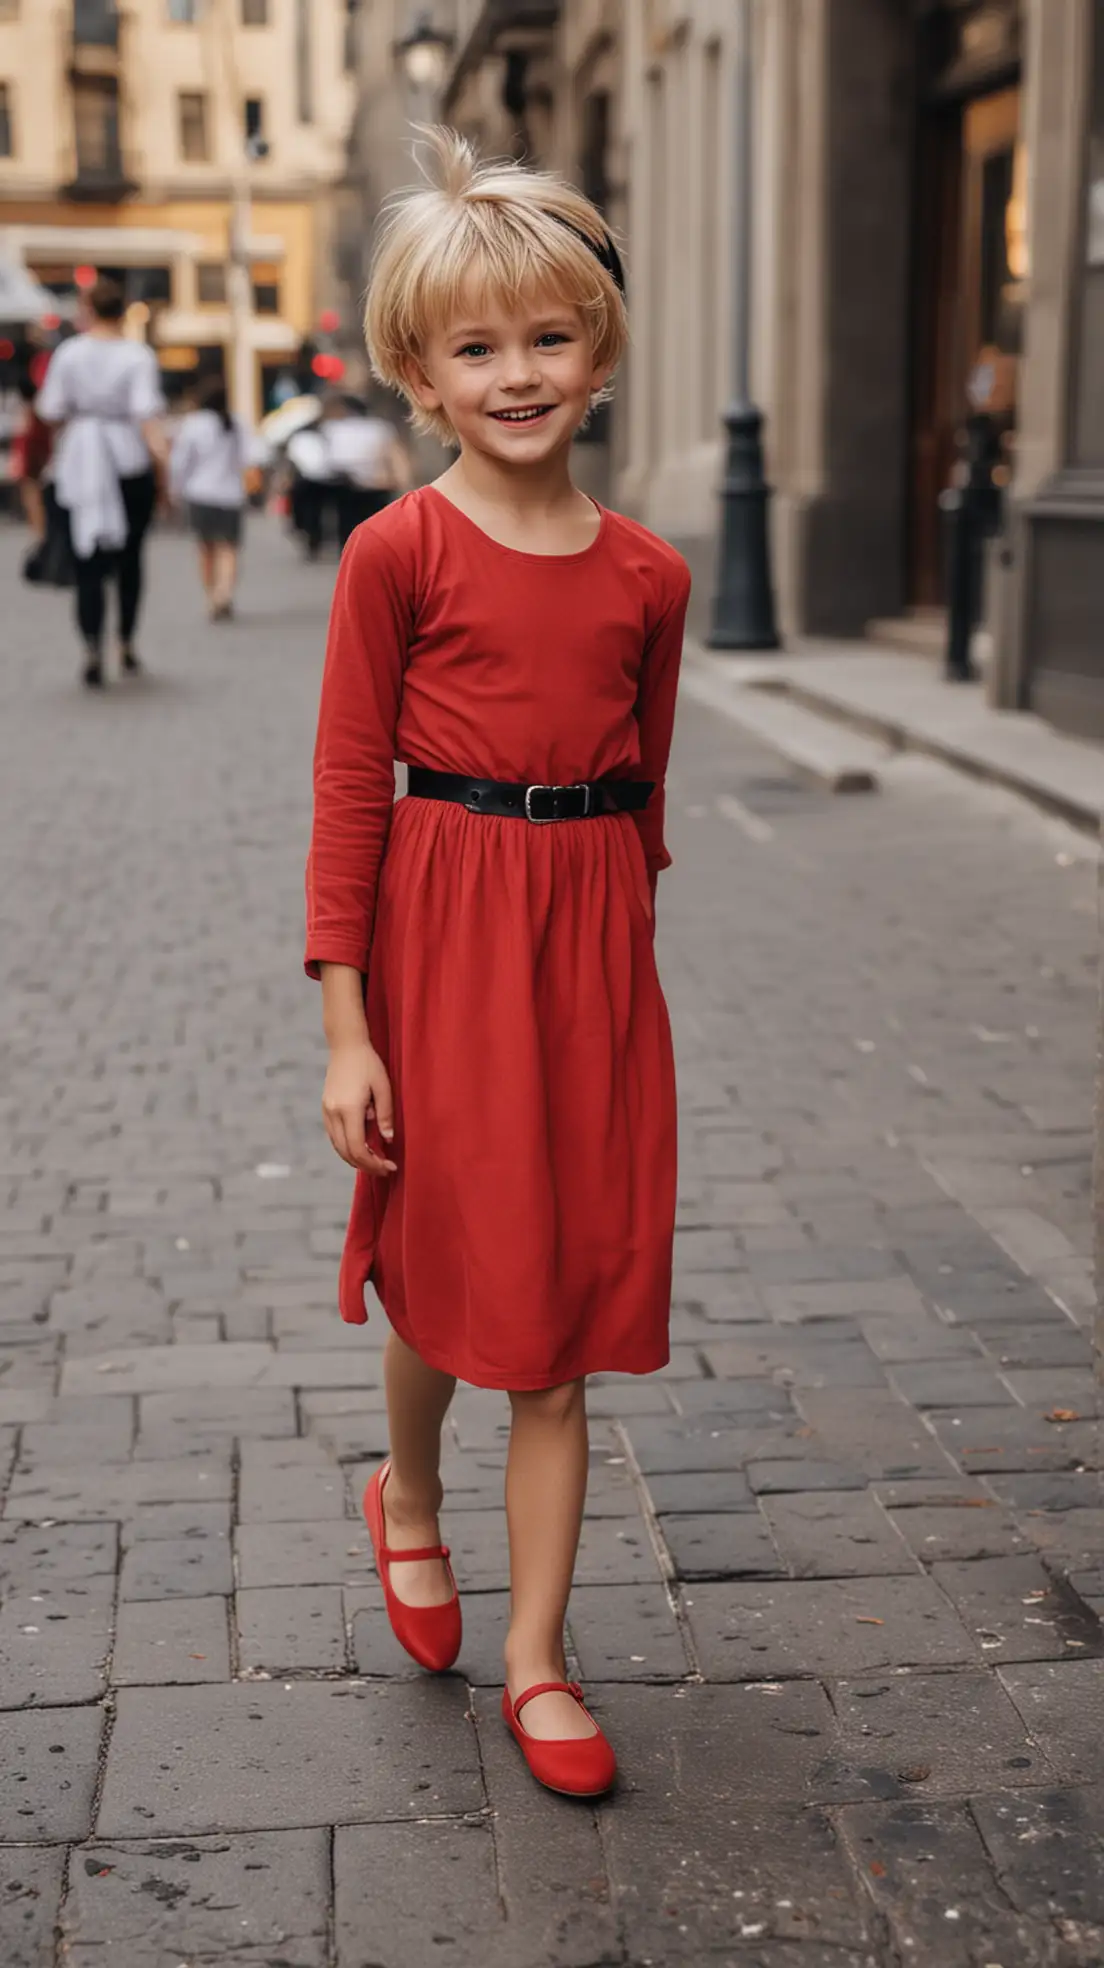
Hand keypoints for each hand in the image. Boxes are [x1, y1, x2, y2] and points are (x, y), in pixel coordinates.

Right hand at [322, 1041, 397, 1175]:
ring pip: (338, 1147)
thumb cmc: (368, 1063)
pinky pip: (335, 1137)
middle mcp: (333, 1114)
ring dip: (355, 1158)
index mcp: (349, 1109)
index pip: (358, 1148)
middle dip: (366, 1165)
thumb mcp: (383, 1087)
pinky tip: (362, 1147)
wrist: (346, 1045)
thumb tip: (388, 1140)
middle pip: (346, 1152)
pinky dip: (347, 1147)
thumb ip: (386, 1115)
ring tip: (375, 1161)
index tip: (389, 1167)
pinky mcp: (325, 1109)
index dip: (373, 1163)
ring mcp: (326, 1112)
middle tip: (385, 1169)